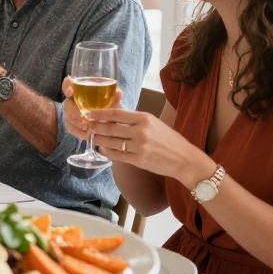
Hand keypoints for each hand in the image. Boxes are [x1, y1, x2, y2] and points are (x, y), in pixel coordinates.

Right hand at [61, 76, 125, 141]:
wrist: (112, 120)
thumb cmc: (110, 105)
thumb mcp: (114, 100)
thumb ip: (114, 96)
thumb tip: (118, 94)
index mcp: (80, 89)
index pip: (68, 83)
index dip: (66, 87)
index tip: (71, 93)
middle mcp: (73, 100)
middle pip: (66, 103)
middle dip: (73, 111)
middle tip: (82, 117)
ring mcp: (70, 112)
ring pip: (67, 117)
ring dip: (75, 123)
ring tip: (86, 128)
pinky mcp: (72, 124)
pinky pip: (70, 128)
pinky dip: (78, 132)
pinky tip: (86, 135)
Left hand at [83, 102, 212, 184]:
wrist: (184, 159)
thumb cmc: (168, 139)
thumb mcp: (152, 123)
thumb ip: (133, 119)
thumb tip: (112, 113)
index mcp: (144, 118)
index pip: (116, 113)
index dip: (99, 113)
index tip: (89, 113)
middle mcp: (141, 131)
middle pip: (110, 128)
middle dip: (96, 127)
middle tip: (88, 126)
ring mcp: (139, 147)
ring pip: (111, 142)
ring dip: (100, 140)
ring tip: (94, 138)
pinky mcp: (138, 160)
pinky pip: (117, 155)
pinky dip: (108, 152)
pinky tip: (103, 149)